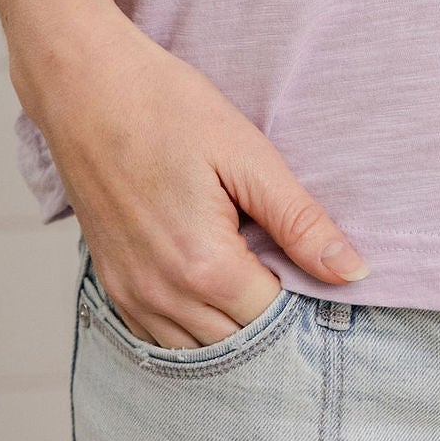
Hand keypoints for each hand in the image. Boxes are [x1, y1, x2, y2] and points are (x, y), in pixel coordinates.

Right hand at [20, 7, 367, 347]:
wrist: (84, 88)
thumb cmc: (167, 108)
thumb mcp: (247, 155)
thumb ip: (301, 222)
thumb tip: (354, 273)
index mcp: (203, 265)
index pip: (275, 322)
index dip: (306, 300)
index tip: (317, 268)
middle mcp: (162, 295)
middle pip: (239, 347)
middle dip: (272, 321)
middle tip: (291, 270)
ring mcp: (131, 296)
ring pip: (199, 353)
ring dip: (233, 328)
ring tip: (255, 276)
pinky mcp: (113, 286)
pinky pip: (161, 339)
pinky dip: (194, 328)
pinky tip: (213, 288)